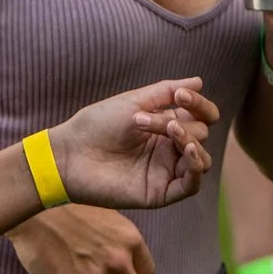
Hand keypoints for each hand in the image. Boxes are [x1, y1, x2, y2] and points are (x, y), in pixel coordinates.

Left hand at [47, 78, 219, 211]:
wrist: (71, 154)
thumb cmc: (97, 125)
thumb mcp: (134, 101)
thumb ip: (167, 92)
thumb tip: (200, 81)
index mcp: (164, 127)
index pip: (201, 117)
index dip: (200, 105)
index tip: (182, 95)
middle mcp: (168, 149)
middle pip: (200, 134)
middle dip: (181, 123)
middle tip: (144, 120)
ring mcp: (165, 171)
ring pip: (201, 160)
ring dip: (193, 141)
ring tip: (171, 131)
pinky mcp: (160, 193)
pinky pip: (191, 185)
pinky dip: (196, 168)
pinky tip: (189, 150)